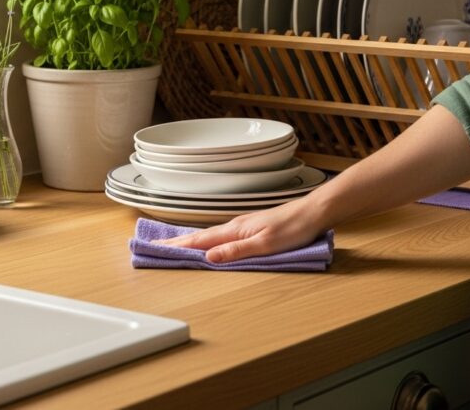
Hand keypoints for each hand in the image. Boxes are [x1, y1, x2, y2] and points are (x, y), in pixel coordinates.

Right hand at [156, 198, 326, 262]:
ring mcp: (243, 225)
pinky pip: (221, 234)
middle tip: (155, 245)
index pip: (200, 241)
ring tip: (174, 244)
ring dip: (190, 240)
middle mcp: (235, 226)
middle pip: (200, 236)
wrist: (314, 212)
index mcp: (235, 231)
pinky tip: (208, 242)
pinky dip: (207, 239)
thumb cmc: (294, 229)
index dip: (178, 246)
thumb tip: (209, 258)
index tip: (156, 248)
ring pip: (209, 235)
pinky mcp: (251, 227)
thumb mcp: (265, 245)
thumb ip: (237, 251)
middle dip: (177, 242)